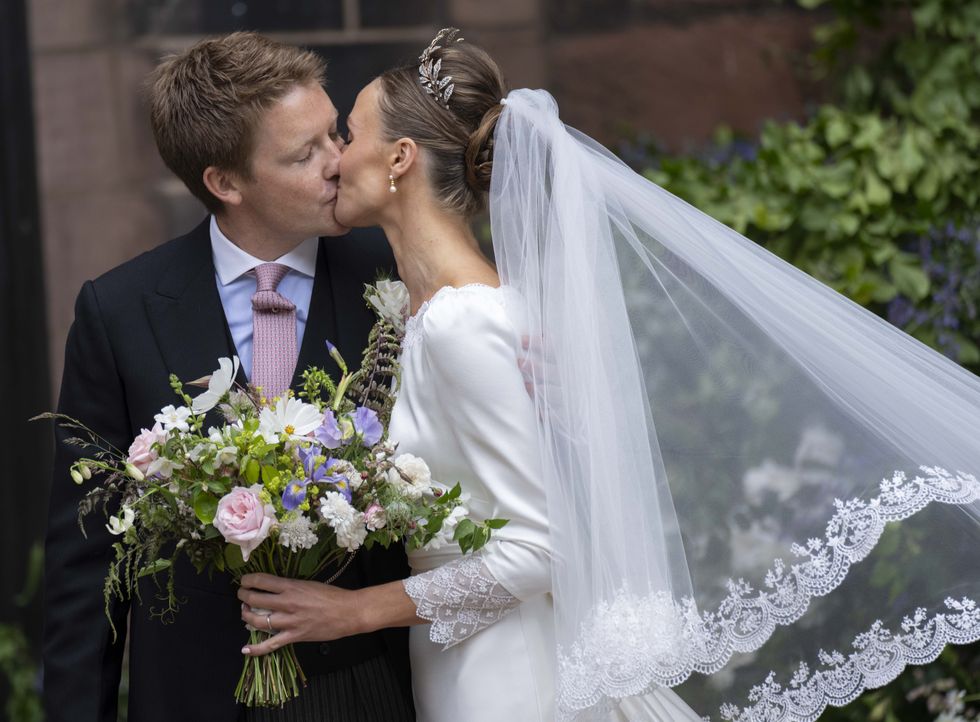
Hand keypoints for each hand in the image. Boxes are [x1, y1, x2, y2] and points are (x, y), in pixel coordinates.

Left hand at [238, 573, 361, 655]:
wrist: (348, 612)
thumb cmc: (331, 595)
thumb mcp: (309, 584)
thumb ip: (291, 587)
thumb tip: (274, 589)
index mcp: (291, 586)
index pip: (261, 581)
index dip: (248, 580)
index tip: (244, 581)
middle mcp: (287, 603)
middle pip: (255, 599)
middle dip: (243, 596)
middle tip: (242, 595)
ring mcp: (290, 621)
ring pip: (258, 621)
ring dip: (246, 616)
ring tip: (244, 612)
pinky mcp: (294, 636)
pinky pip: (271, 645)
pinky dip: (256, 649)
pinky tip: (245, 650)